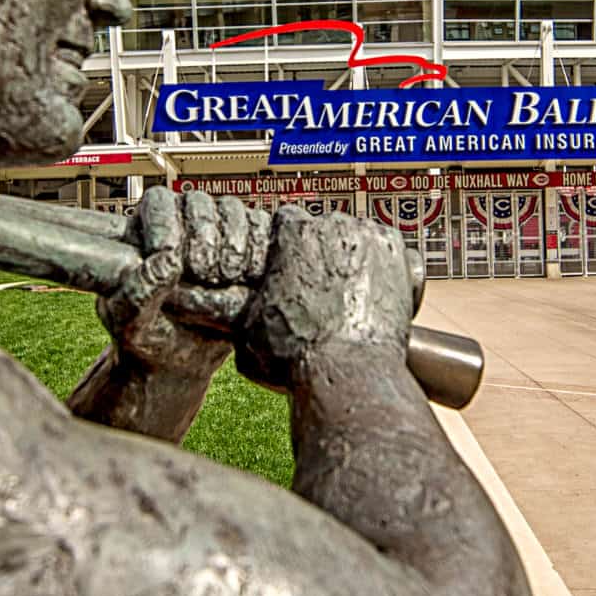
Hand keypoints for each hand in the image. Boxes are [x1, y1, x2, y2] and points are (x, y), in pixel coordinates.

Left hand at [94, 188, 265, 376]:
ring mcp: (218, 229)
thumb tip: (165, 262)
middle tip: (203, 275)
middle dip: (204, 241)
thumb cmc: (147, 335)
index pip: (159, 203)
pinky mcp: (250, 244)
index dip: (166, 224)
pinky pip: (262, 228)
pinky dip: (258, 252)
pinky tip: (249, 279)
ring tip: (225, 280)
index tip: (170, 257)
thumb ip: (137, 293)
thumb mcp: (129, 322)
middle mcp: (182, 221)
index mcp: (144, 230)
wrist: (183, 358)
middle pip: (200, 204)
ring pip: (233, 212)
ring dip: (233, 247)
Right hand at [234, 207, 412, 394]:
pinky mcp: (401, 257)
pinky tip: (376, 292)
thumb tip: (194, 302)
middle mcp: (332, 226)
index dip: (287, 246)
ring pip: (359, 236)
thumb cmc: (296, 357)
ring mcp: (370, 238)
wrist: (350, 375)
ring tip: (349, 292)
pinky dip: (387, 267)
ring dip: (354, 255)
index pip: (287, 221)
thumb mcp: (246, 330)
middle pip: (325, 227)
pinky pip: (392, 251)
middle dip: (322, 251)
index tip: (292, 266)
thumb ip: (227, 306)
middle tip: (321, 286)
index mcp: (292, 233)